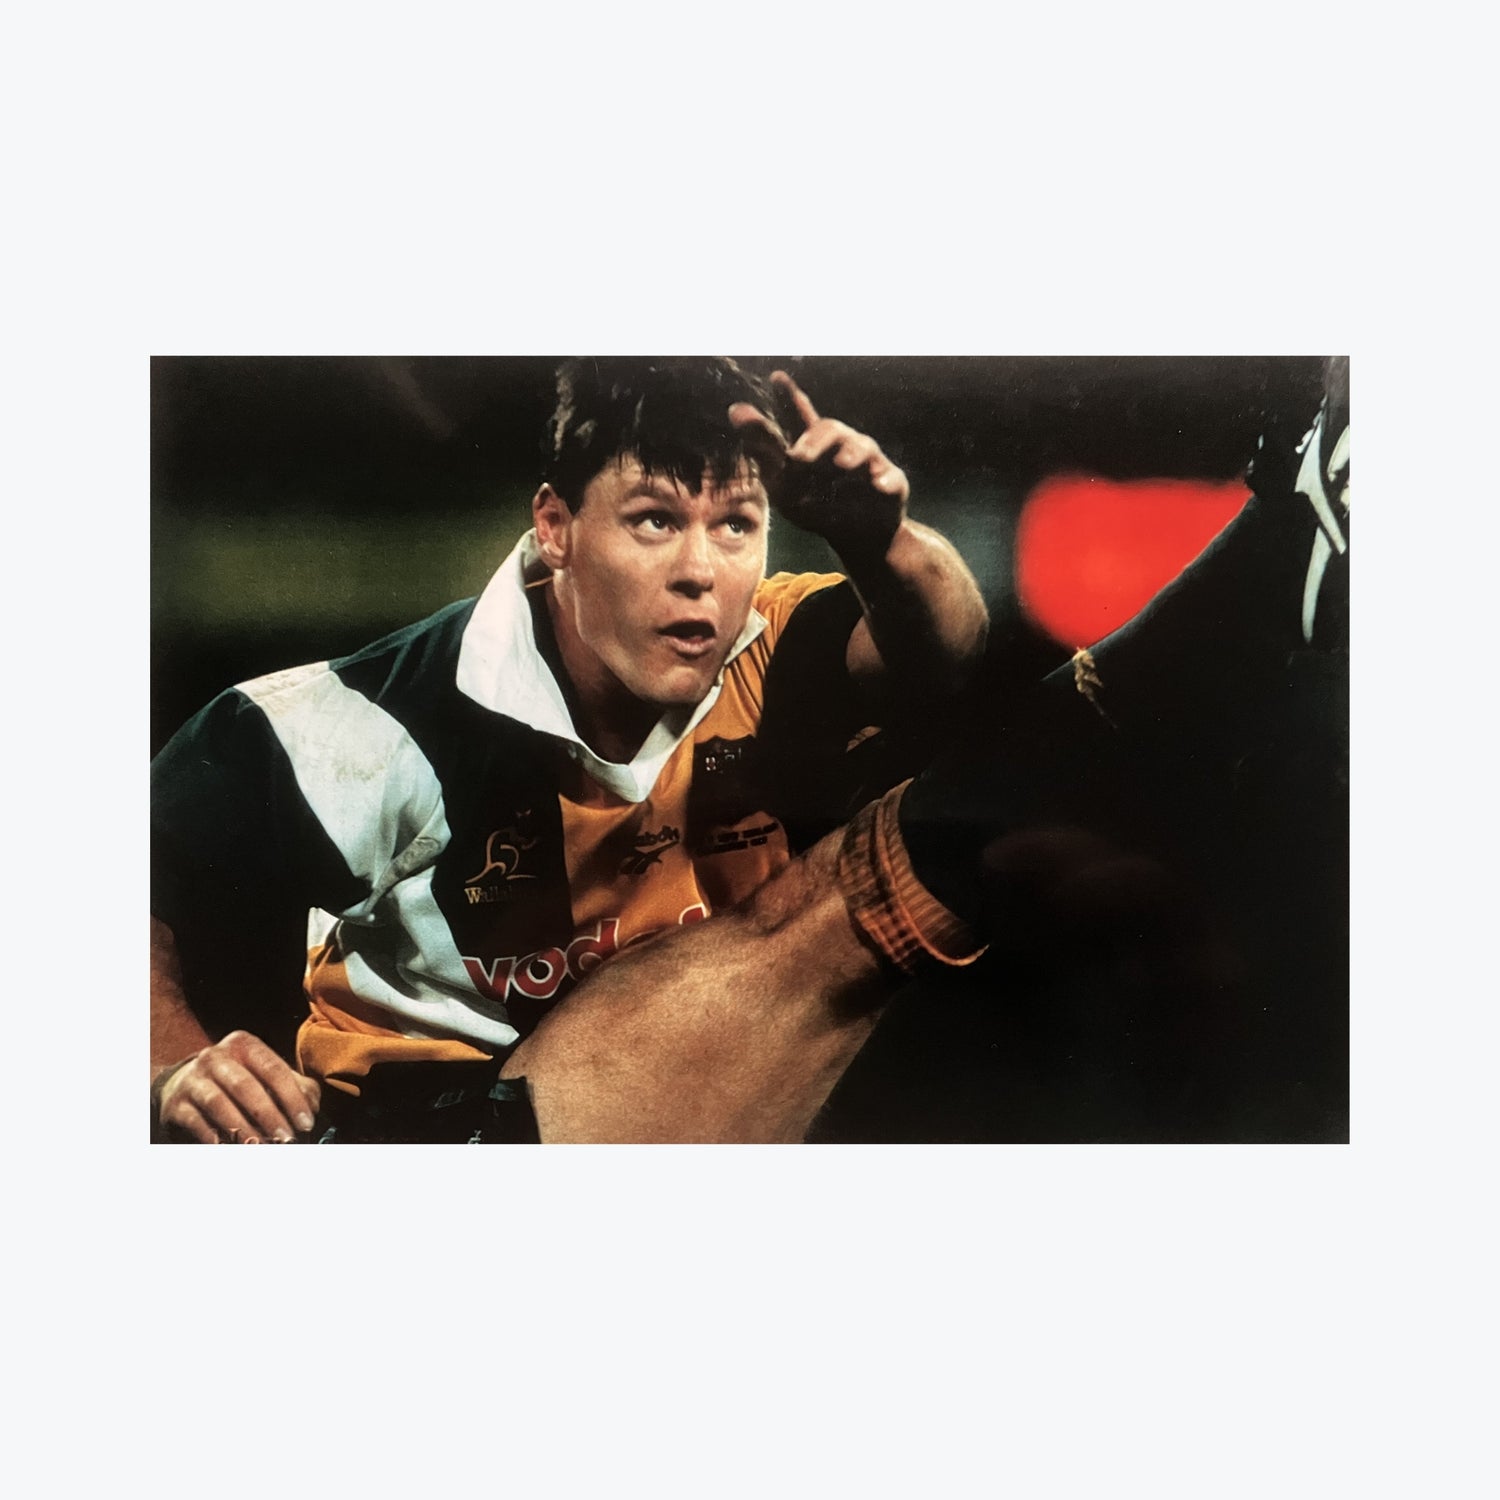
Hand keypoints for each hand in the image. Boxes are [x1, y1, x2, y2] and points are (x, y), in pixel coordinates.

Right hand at [156, 1031, 321, 1143]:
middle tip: (286, 1139)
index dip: (292, 1098)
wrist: (185, 1086)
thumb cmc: (240, 1082)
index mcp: (244, 1044)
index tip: (306, 1124)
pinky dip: (213, 1136)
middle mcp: (215, 1056)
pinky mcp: (176, 1103)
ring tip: (260, 1147)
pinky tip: (228, 1147)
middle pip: (245, 1085)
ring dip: (242, 1128)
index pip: (273, 1069)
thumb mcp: (268, 1077)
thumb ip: (297, 1087)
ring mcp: (192, 1079)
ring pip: (219, 1103)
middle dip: (269, 1115)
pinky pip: (196, 1121)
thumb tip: (311, 1108)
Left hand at [729, 370, 908, 557]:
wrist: (857, 535)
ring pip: (861, 448)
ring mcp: (868, 462)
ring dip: (850, 456)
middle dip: (815, 441)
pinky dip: (884, 481)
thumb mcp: (783, 484)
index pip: (797, 414)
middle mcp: (841, 445)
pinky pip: (890, 479)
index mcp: (811, 444)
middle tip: (799, 457)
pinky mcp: (891, 483)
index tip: (776, 378)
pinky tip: (877, 485)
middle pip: (829, 429)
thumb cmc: (817, 505)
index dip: (788, 396)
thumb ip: (764, 451)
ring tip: (841, 466)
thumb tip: (734, 410)